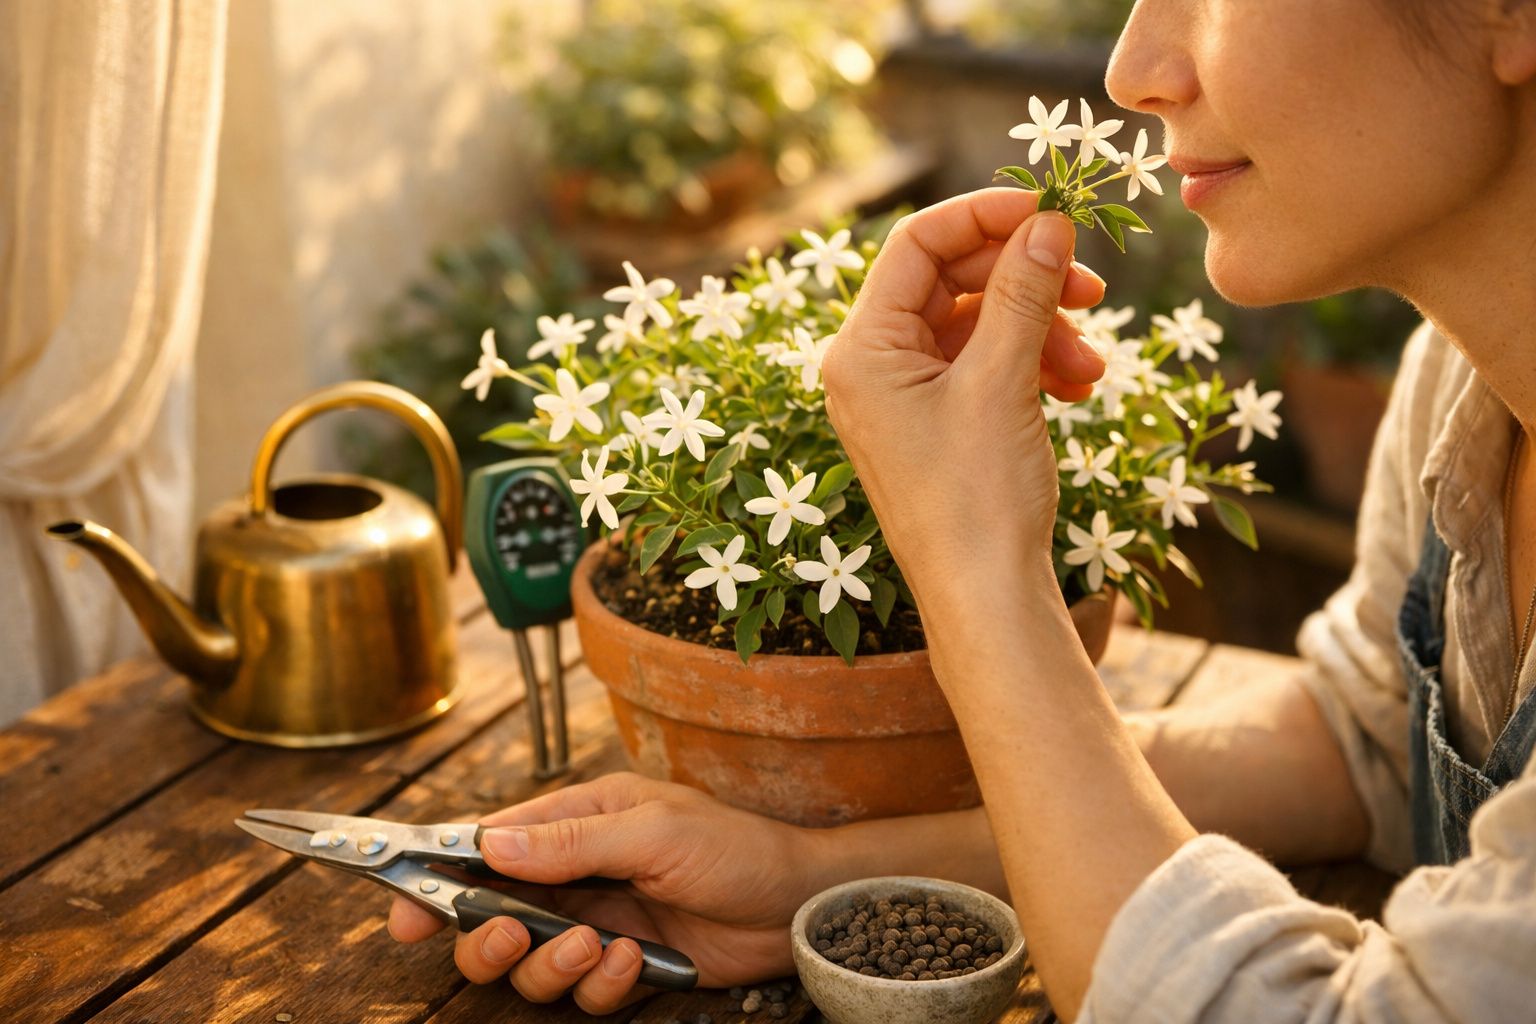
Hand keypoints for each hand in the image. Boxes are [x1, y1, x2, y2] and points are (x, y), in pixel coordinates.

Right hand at [387, 773, 823, 1013]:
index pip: (488, 845)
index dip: (440, 874)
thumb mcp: (653, 831)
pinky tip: (635, 961)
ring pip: (529, 964)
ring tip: (597, 946)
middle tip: (512, 936)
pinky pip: (581, 991)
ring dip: (551, 964)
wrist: (797, 904)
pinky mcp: (622, 966)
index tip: (404, 907)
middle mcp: (577, 873)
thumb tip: (489, 846)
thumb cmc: (735, 848)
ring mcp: (597, 921)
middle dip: (489, 937)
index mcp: (577, 822)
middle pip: (491, 916)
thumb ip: (570, 844)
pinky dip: (601, 984)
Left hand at [822, 188, 1103, 591]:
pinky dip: (1030, 365)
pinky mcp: (936, 424)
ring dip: (1039, 329)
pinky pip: (982, 367)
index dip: (984, 216)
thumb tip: (1048, 221)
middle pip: (950, 282)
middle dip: (1025, 281)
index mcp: (860, 351)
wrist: (986, 600)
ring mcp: (902, 397)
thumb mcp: (1002, 382)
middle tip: (1093, 285)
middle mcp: (869, 368)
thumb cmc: (978, 500)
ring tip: (1091, 365)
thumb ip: (1023, 292)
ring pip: (975, 326)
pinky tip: (1077, 386)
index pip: (916, 245)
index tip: (1052, 210)